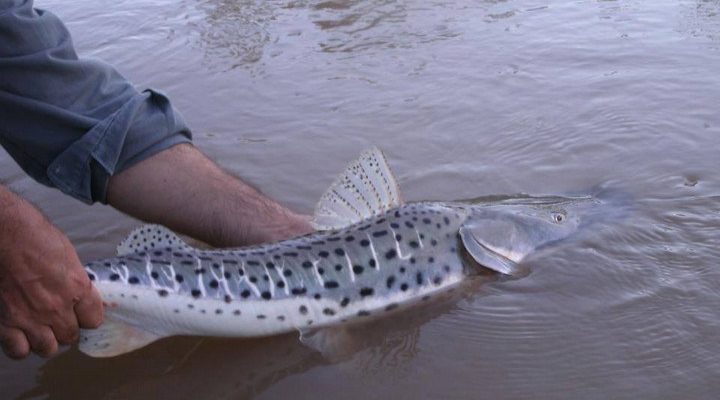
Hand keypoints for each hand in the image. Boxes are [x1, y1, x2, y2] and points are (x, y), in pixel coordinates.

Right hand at [0, 193, 102, 358]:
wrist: (6, 234)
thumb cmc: (36, 236)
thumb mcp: (69, 256)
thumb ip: (76, 281)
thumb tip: (80, 294)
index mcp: (77, 289)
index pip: (94, 320)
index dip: (88, 317)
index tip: (82, 313)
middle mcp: (57, 308)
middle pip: (70, 336)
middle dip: (67, 328)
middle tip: (59, 318)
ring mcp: (30, 318)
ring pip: (47, 348)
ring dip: (46, 341)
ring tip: (41, 329)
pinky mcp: (6, 322)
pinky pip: (18, 350)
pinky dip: (20, 346)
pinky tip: (20, 334)